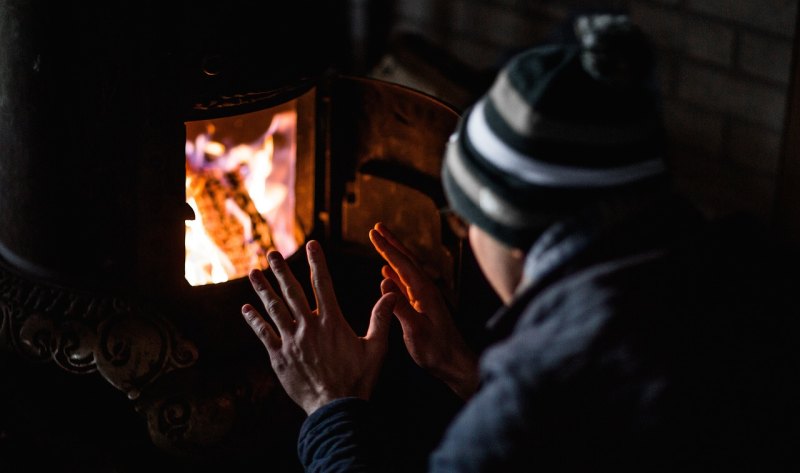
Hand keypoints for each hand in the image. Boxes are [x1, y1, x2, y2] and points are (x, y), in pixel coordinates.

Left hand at [242, 240, 396, 414]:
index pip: (322, 284)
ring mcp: (291, 341)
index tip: (311, 245)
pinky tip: (246, 309)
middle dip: (281, 270)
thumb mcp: (376, 348)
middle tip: (272, 253)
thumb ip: (381, 318)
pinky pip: (263, 334)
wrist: (336, 408)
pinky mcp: (279, 357)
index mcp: (331, 321)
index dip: (317, 262)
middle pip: (292, 292)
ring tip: (253, 273)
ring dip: (263, 290)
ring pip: (274, 309)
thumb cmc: (358, 379)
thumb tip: (391, 294)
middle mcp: (308, 326)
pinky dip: (254, 320)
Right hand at [369, 223, 478, 398]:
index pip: (402, 264)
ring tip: (380, 244)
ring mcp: (424, 298)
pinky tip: (386, 274)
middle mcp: (426, 290)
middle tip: (377, 227)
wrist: (455, 364)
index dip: (387, 248)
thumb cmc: (437, 351)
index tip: (373, 233)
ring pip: (406, 270)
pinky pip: (405, 285)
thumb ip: (400, 307)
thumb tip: (384, 283)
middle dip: (391, 243)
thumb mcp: (416, 331)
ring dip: (393, 256)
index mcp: (424, 292)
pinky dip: (395, 275)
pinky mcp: (422, 307)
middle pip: (407, 260)